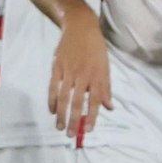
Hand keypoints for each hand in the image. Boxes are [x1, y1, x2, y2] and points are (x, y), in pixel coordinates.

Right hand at [47, 10, 112, 138]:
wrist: (81, 27)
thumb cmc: (96, 48)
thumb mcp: (106, 66)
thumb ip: (106, 88)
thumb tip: (109, 108)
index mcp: (98, 76)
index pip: (95, 100)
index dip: (93, 116)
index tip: (89, 130)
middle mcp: (83, 75)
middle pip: (78, 102)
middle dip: (74, 120)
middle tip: (71, 135)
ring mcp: (69, 71)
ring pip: (64, 97)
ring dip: (61, 114)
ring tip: (60, 127)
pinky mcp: (57, 67)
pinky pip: (53, 87)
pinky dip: (52, 100)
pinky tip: (52, 111)